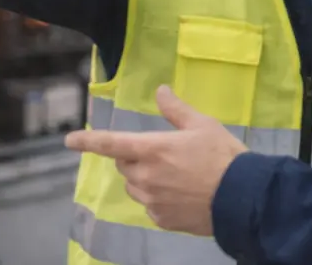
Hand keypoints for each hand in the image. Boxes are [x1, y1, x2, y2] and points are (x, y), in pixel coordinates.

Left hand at [65, 85, 246, 235]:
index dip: (88, 141)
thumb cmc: (222, 155)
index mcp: (152, 149)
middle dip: (134, 156)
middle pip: (124, 164)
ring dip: (143, 177)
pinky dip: (157, 197)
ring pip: (135, 186)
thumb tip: (161, 90)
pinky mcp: (161, 219)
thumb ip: (176, 109)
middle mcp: (145, 177)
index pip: (110, 144)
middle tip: (161, 152)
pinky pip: (149, 205)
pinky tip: (180, 193)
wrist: (242, 198)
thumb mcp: (202, 124)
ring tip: (174, 174)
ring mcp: (152, 201)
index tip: (69, 140)